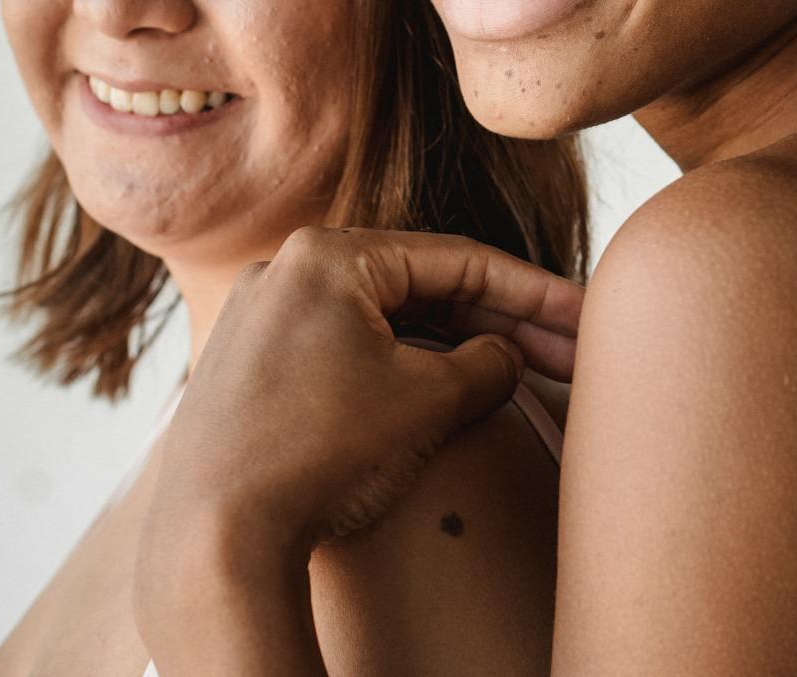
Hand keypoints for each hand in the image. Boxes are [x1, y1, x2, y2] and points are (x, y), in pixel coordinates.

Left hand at [134, 226, 583, 667]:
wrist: (212, 541)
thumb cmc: (316, 455)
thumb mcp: (429, 398)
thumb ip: (487, 362)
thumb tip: (503, 356)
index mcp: (329, 255)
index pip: (460, 260)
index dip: (535, 292)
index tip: (584, 316)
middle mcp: (287, 273)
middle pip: (424, 287)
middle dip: (502, 322)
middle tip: (568, 352)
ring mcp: (264, 322)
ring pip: (387, 321)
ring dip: (456, 348)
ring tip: (521, 377)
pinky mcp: (253, 371)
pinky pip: (348, 352)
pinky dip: (405, 368)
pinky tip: (449, 394)